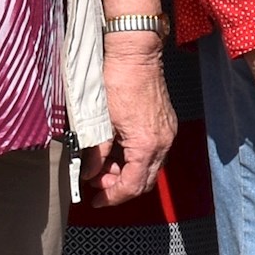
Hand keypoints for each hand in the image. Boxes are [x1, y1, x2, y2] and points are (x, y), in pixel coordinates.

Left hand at [86, 35, 179, 208]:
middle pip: (145, 181)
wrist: (136, 54)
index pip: (133, 185)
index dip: (113, 197)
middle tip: (96, 185)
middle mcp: (163, 142)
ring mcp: (167, 132)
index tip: (95, 201)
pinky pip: (153, 152)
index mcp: (147, 145)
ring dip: (127, 172)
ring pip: (149, 167)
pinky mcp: (166, 124)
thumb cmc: (118, 82)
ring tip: (103, 166)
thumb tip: (88, 173)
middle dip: (120, 187)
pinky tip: (116, 151)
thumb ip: (96, 152)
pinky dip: (135, 158)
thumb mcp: (101, 121)